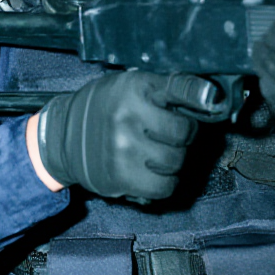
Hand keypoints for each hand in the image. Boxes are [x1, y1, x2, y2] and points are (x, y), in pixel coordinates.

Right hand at [32, 71, 228, 201]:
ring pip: (176, 162)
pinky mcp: (120, 177)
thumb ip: (164, 90)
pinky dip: (164, 182)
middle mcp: (127, 117)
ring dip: (172, 161)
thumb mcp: (128, 87)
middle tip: (164, 134)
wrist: (62, 138)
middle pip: (184, 133)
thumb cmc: (103, 110)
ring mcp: (123, 149)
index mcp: (132, 88)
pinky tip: (152, 172)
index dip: (199, 94)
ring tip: (154, 153)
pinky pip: (164, 187)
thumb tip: (208, 95)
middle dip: (180, 136)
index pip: (178, 88)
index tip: (212, 97)